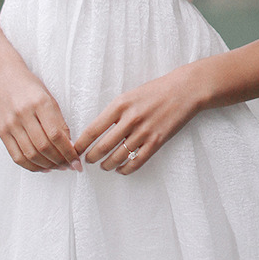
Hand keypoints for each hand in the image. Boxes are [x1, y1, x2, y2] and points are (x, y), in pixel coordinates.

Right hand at [0, 53, 80, 171]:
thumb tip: (68, 144)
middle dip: (60, 161)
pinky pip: (17, 156)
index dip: (69, 152)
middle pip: (45, 147)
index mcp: (40, 102)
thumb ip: (57, 119)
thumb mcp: (47, 95)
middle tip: (70, 166)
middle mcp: (24, 114)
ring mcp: (11, 124)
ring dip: (48, 165)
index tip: (77, 161)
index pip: (57, 135)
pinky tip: (42, 167)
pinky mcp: (1, 131)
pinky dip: (31, 166)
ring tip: (58, 167)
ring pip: (31, 154)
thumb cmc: (27, 83)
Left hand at [74, 67, 200, 173]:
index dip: (81, 143)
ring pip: (118, 156)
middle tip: (87, 161)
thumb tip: (97, 130)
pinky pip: (137, 161)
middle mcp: (130, 119)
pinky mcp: (157, 142)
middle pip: (103, 146)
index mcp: (120, 105)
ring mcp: (144, 132)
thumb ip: (114, 112)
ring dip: (108, 165)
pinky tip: (121, 169)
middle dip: (92, 157)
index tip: (75, 150)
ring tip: (104, 166)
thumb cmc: (155, 91)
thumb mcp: (129, 95)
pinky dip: (126, 169)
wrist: (183, 90)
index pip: (93, 129)